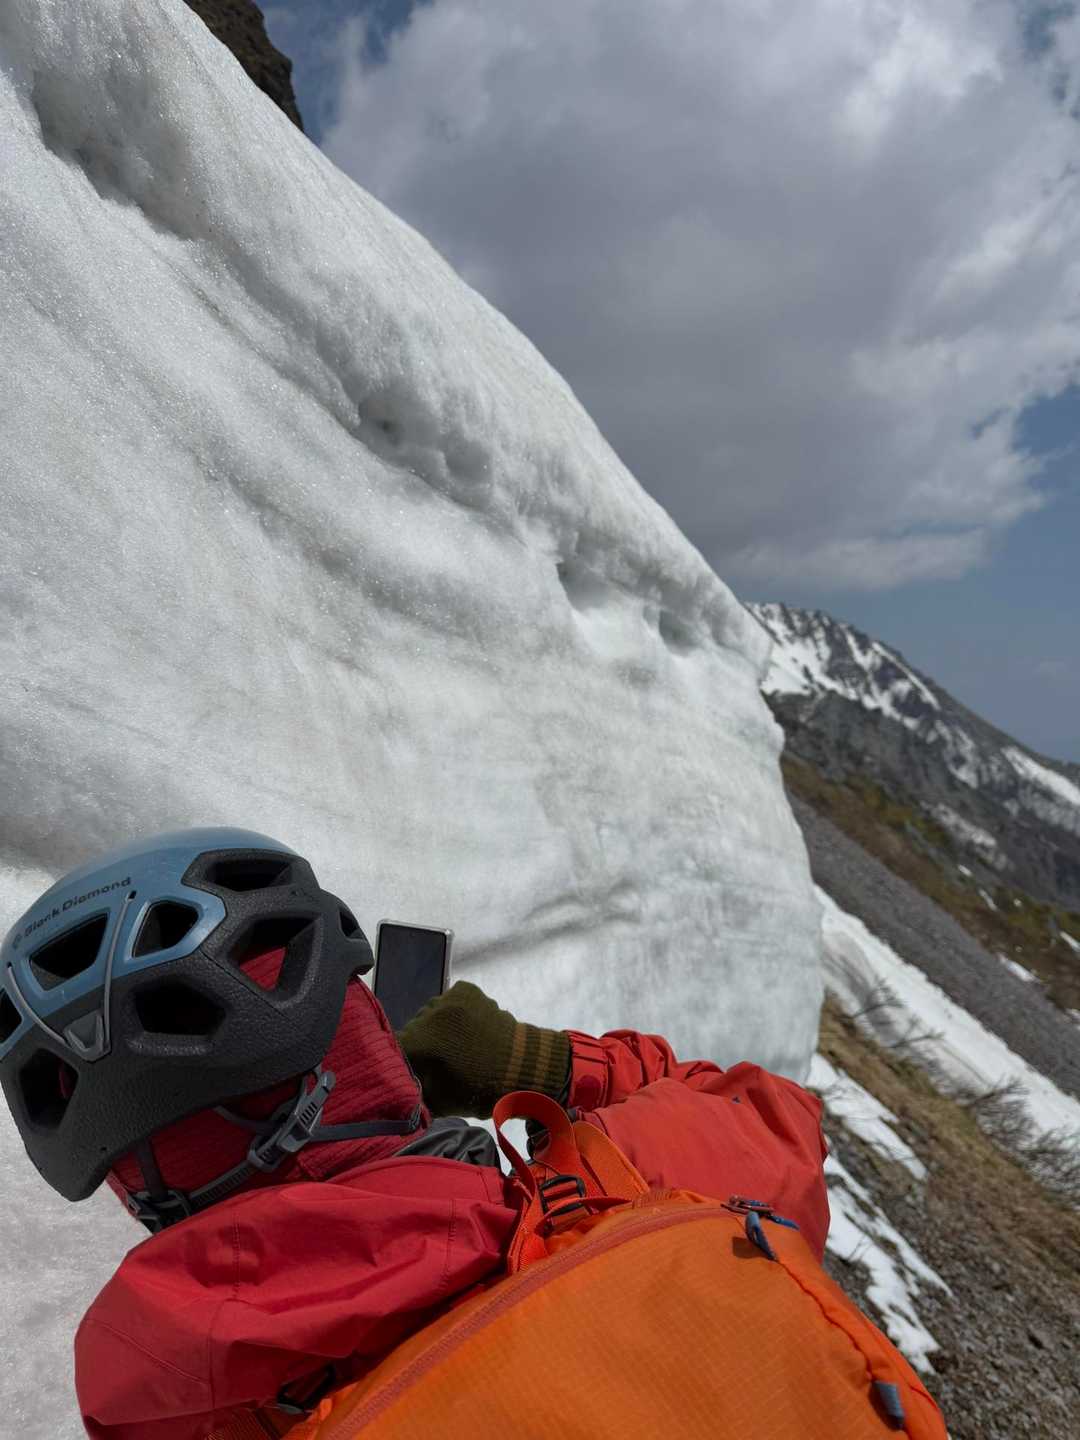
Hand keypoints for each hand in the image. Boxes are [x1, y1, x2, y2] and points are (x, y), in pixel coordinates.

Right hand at [396, 980, 570, 1119]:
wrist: (522, 1067)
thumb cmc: (480, 1089)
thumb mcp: (439, 1102)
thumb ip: (414, 1093)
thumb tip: (401, 1087)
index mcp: (416, 1043)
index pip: (396, 1047)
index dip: (406, 1059)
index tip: (417, 1068)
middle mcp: (426, 1015)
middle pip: (414, 1028)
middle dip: (423, 1042)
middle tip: (440, 1058)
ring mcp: (447, 999)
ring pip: (432, 1013)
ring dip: (439, 1026)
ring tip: (458, 1043)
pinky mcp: (465, 990)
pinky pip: (450, 1000)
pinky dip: (455, 1012)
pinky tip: (467, 1028)